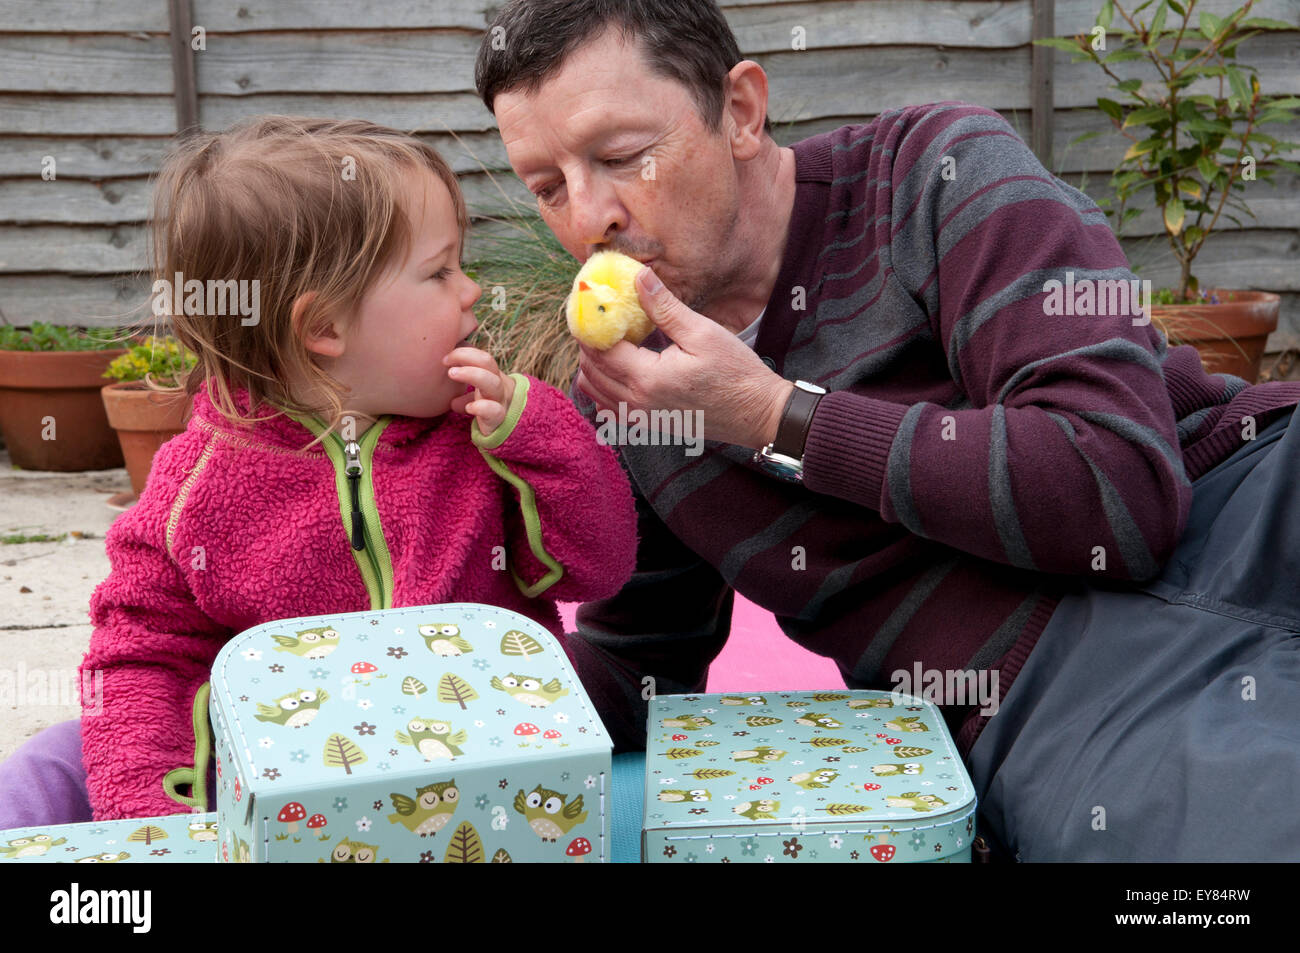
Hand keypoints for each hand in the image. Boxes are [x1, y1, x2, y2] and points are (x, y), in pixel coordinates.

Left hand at [444, 347, 516, 436]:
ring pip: (492, 383)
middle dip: (466, 357)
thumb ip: (464, 383)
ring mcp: (500, 402)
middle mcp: (498, 385)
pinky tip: (468, 407)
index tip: (445, 359)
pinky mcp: (498, 420)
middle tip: (446, 362)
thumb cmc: (490, 408)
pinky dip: (481, 407)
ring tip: (452, 373)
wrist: (509, 431)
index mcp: (493, 376)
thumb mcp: (476, 391)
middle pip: (488, 363)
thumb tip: (446, 374)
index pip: (482, 357)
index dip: (464, 353)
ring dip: (472, 374)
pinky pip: (494, 411)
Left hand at [575, 266, 794, 449]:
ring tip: (607, 338)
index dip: (591, 323)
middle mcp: (637, 403)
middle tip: (597, 316)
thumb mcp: (701, 333)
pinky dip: (602, 387)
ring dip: (592, 363)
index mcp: (647, 378)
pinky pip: (607, 408)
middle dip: (588, 341)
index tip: (591, 302)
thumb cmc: (735, 373)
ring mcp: (640, 418)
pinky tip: (617, 367)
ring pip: (594, 389)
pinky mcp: (647, 424)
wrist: (756, 414)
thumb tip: (638, 277)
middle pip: (590, 369)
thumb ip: (664, 307)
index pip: (600, 349)